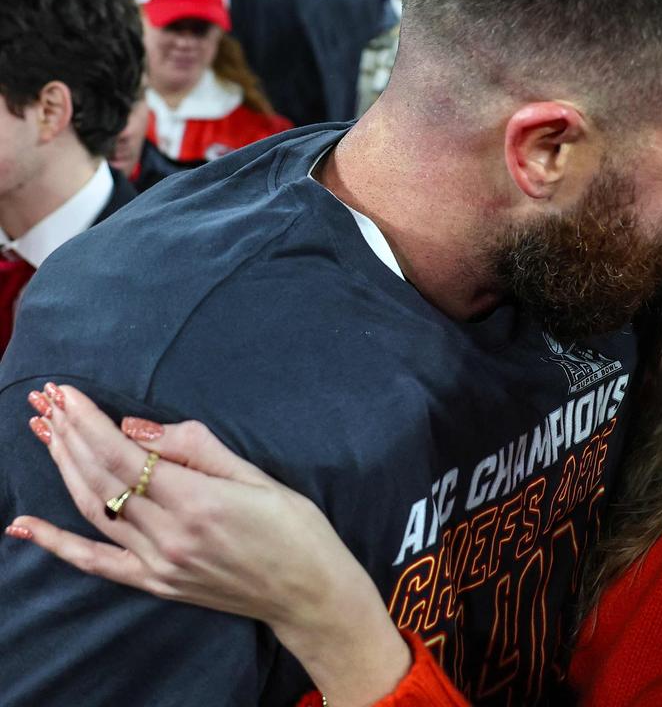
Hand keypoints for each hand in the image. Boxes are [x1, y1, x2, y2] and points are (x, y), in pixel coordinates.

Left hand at [10, 384, 409, 706]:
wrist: (310, 592)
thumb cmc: (296, 529)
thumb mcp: (258, 477)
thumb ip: (198, 449)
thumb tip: (138, 430)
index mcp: (199, 502)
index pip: (124, 455)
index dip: (89, 422)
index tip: (68, 392)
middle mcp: (171, 536)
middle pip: (100, 478)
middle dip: (69, 435)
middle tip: (47, 401)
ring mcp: (159, 564)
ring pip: (94, 509)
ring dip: (63, 468)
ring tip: (44, 431)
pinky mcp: (157, 583)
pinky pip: (95, 562)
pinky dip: (56, 543)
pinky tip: (23, 524)